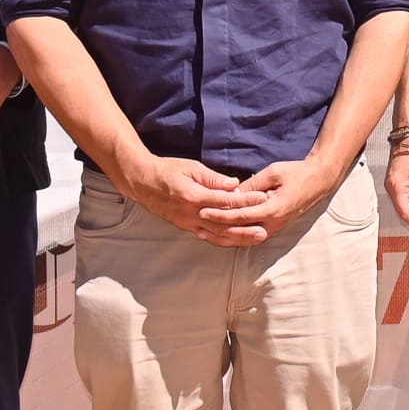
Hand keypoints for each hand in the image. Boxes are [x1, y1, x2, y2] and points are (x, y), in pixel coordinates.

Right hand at [123, 152, 259, 243]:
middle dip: (246, 227)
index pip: (226, 201)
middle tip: (265, 229)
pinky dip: (223, 240)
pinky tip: (238, 241)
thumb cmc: (168, 170)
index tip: (263, 197)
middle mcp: (191, 213)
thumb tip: (235, 184)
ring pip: (216, 235)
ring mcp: (188, 223)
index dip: (246, 200)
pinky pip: (207, 236)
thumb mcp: (191, 168)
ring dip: (238, 238)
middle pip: (223, 224)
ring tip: (257, 238)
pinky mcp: (186, 227)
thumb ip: (213, 178)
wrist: (143, 182)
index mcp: (194, 196)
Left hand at [199, 159, 336, 242]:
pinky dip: (235, 236)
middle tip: (197, 226)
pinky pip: (250, 236)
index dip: (220, 214)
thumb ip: (252, 185)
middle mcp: (273, 223)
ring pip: (244, 239)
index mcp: (273, 209)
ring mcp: (275, 228)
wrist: (319, 181)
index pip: (240, 215)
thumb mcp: (272, 173)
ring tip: (204, 233)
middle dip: (217, 230)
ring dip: (224, 237)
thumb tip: (231, 193)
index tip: (203, 210)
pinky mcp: (274, 227)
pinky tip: (221, 233)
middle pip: (239, 232)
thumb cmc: (297, 173)